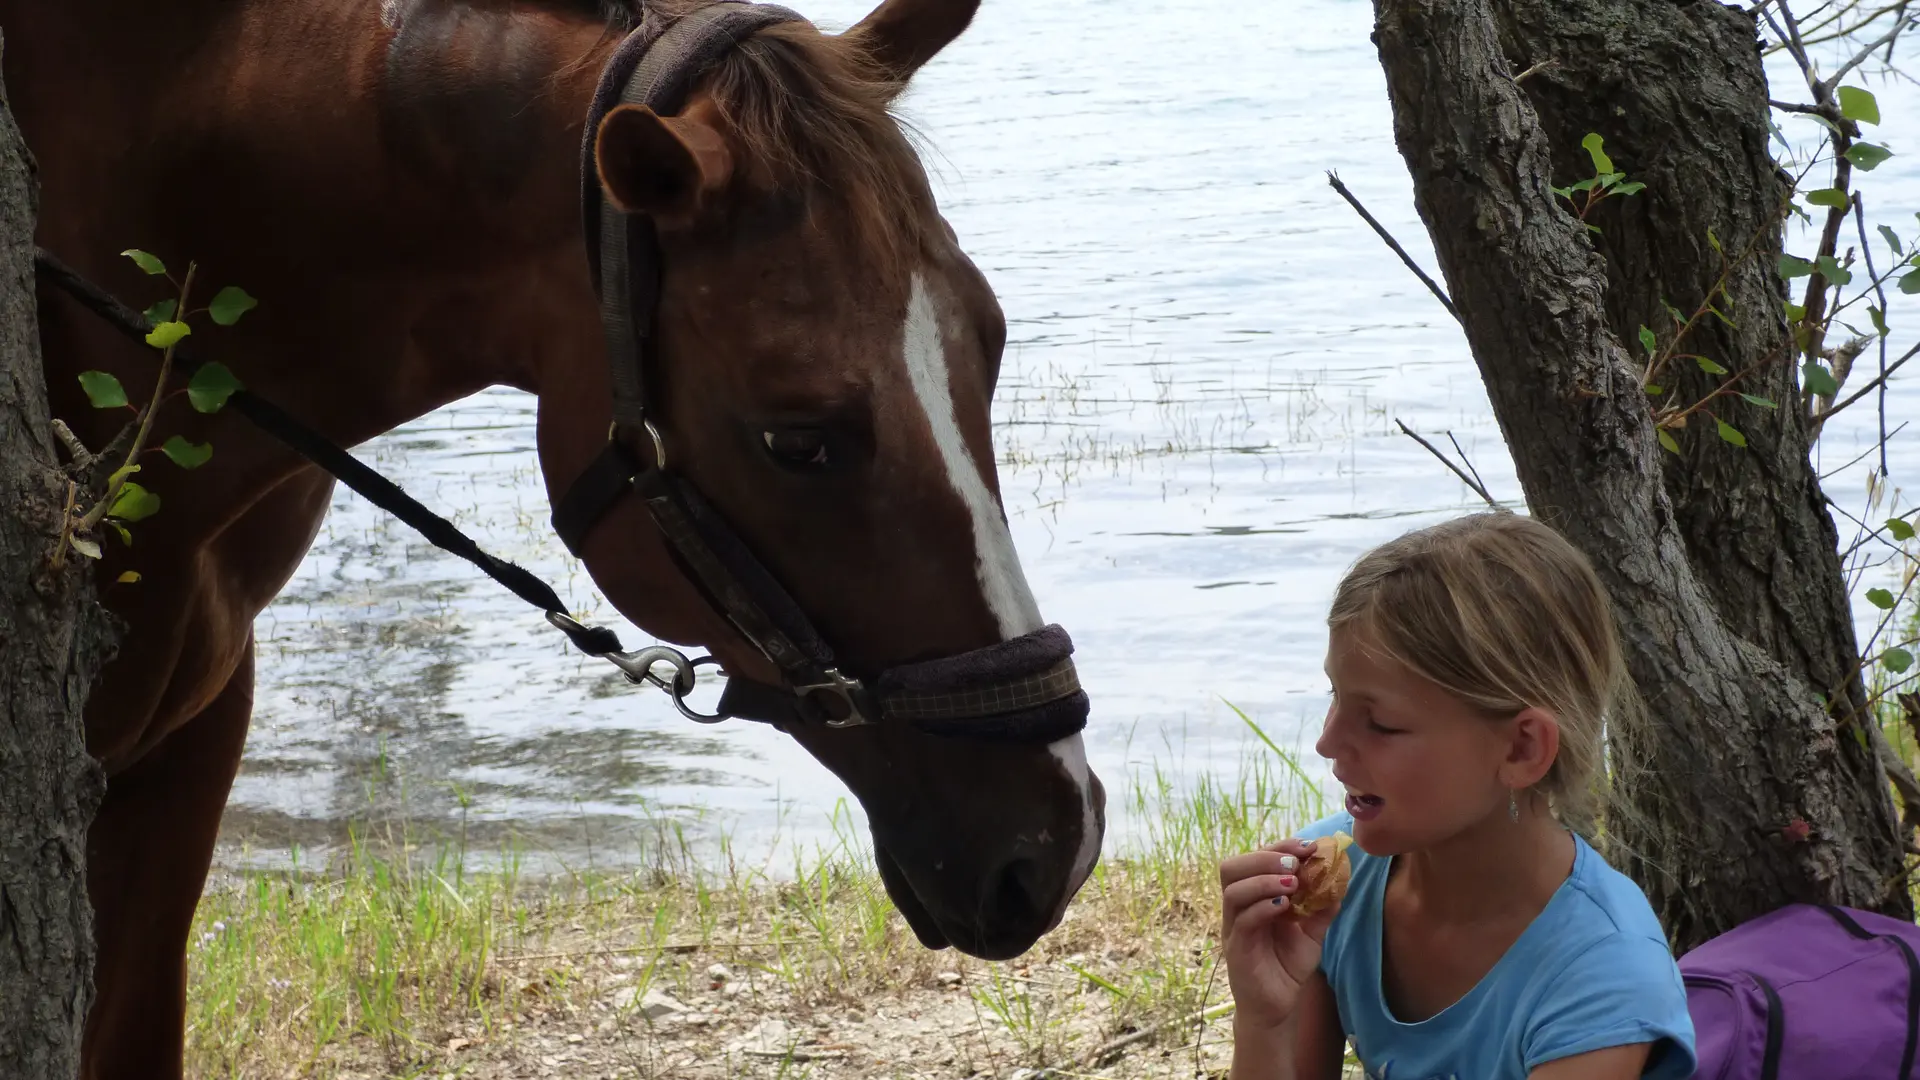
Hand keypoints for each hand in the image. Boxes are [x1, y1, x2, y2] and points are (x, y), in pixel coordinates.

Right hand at [1219, 838, 1339, 1032]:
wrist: (1276, 1007)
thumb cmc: (1287, 966)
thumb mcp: (1311, 932)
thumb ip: (1322, 907)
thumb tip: (1341, 879)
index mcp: (1252, 897)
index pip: (1255, 859)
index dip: (1280, 847)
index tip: (1309, 847)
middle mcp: (1237, 908)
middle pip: (1232, 867)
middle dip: (1264, 857)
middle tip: (1295, 863)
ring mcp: (1233, 927)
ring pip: (1233, 890)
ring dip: (1263, 880)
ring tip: (1292, 883)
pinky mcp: (1237, 948)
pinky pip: (1243, 920)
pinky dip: (1263, 907)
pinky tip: (1285, 907)